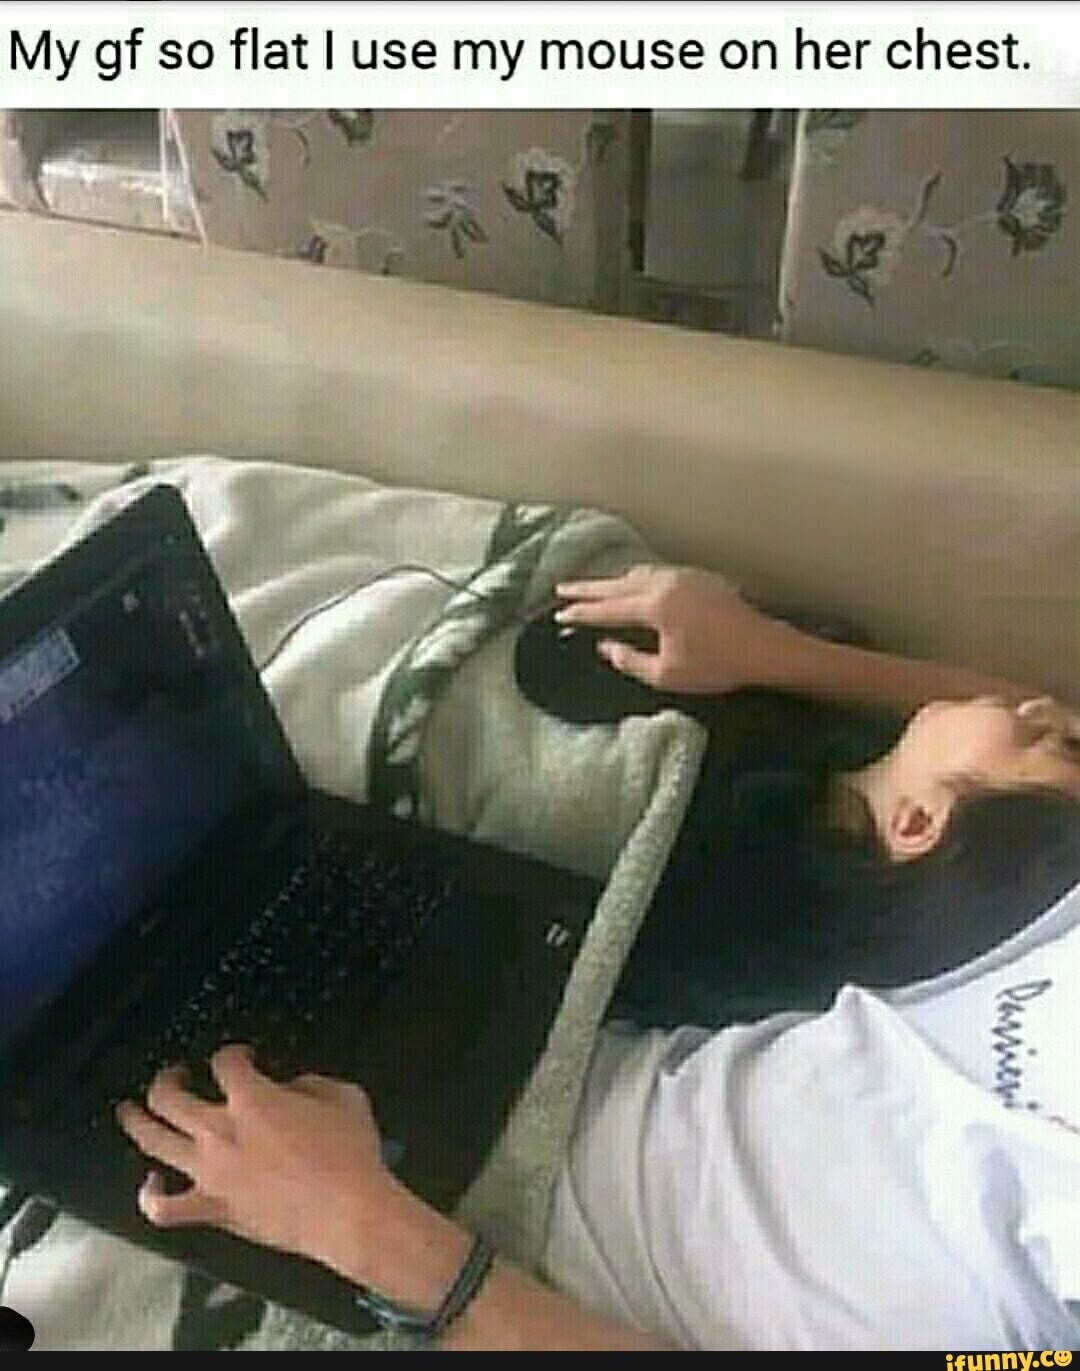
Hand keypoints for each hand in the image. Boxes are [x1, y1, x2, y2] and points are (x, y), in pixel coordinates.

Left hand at [115, 1044, 468, 1307]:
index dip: (231, 1053)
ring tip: (129, 1111)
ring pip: (153, 1142)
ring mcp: (209, 1173)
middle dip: (168, 1079)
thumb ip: (310, 1083)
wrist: (349, 1213)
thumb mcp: (343, 1095)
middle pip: (169, 1097)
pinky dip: (150, 1195)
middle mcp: (220, 1131)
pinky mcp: (212, 1209)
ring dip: (137, 1122)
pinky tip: (151, 1183)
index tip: (241, 1057)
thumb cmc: (351, 1153)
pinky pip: (164, 1207)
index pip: (224, 1062)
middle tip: (174, 1075)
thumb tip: (291, 1088)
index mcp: (253, 1098)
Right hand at [555, 565, 792, 694]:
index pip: (608, 608)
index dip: (581, 612)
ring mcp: (684, 578)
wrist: (764, 648)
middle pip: (617, 584)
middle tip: (563, 588)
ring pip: (638, 575)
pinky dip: (637, 580)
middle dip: (588, 588)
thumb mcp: (666, 674)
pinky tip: (637, 586)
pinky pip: (657, 575)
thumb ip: (630, 660)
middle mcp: (665, 584)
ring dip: (614, 582)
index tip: (560, 613)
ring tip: (596, 588)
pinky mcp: (699, 579)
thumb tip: (606, 647)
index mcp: (654, 606)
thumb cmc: (716, 665)